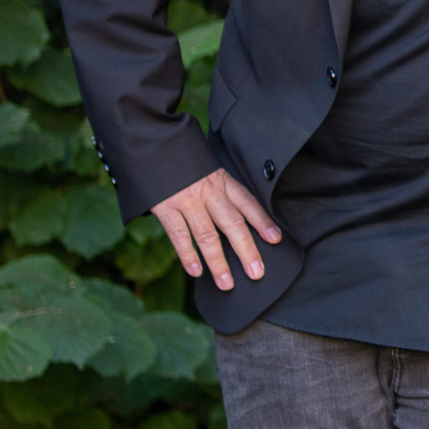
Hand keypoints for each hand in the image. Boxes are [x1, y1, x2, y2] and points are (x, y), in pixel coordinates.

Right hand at [150, 169, 280, 291]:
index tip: (276, 240)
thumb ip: (220, 193)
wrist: (152, 144)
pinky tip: (196, 272)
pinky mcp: (165, 207)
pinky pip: (179, 235)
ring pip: (207, 235)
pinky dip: (188, 255)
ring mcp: (187, 200)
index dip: (263, 221)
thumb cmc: (183, 164)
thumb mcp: (208, 172)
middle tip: (257, 273)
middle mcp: (208, 191)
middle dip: (246, 250)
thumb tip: (234, 221)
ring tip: (227, 283)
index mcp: (222, 182)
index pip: (247, 203)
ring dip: (218, 262)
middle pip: (232, 224)